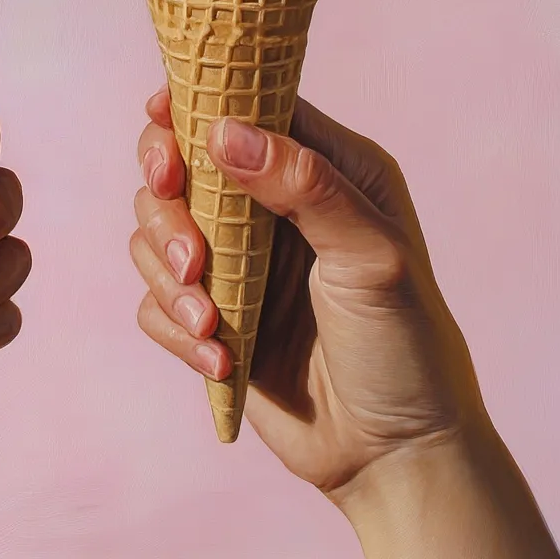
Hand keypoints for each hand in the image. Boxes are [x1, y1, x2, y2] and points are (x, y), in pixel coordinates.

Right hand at [132, 87, 559, 557]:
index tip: (157, 113)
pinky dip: (176, 327)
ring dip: (170, 276)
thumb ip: (305, 186)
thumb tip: (223, 132)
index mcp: (320, 171)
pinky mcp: (209, 312)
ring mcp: (233, 260)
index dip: (194, 104)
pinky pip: (155, 301)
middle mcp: (268, 206)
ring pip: (154, 232)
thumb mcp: (372, 258)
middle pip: (178, 165)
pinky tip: (221, 358)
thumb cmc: (405, 346)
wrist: (393, 456)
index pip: (246, 110)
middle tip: (186, 246)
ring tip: (212, 321)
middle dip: (166, 201)